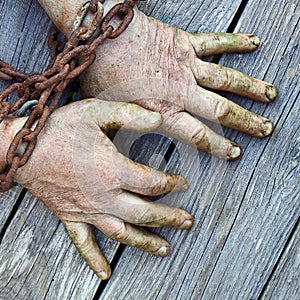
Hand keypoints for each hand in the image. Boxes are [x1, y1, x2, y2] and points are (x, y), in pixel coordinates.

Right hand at [0, 99, 192, 278]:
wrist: (22, 149)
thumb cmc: (59, 129)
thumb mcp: (97, 112)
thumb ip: (130, 115)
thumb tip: (160, 118)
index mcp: (112, 170)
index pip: (153, 183)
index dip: (172, 184)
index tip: (183, 184)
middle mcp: (104, 196)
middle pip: (145, 213)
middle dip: (170, 218)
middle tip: (188, 221)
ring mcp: (87, 210)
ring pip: (122, 233)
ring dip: (146, 242)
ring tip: (165, 249)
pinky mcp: (70, 216)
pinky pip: (84, 243)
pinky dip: (95, 259)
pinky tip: (105, 272)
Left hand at [39, 0, 276, 159]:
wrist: (101, 38)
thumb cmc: (102, 76)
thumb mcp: (112, 113)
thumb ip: (130, 130)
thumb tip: (133, 150)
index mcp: (162, 112)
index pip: (197, 135)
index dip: (218, 146)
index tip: (234, 152)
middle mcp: (180, 92)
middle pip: (220, 110)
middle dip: (245, 121)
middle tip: (265, 129)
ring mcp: (185, 66)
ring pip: (225, 79)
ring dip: (250, 88)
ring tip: (270, 95)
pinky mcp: (184, 43)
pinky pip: (215, 42)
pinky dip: (236, 42)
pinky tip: (254, 43)